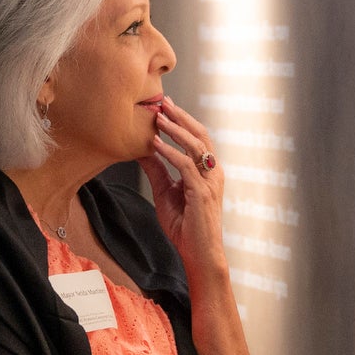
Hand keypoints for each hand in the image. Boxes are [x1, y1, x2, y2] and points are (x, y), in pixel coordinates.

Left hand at [139, 96, 227, 285]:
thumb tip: (142, 151)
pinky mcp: (202, 193)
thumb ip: (157, 171)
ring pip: (196, 146)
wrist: (198, 253)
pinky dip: (170, 153)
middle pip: (200, 135)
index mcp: (207, 171)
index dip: (182, 120)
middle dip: (181, 116)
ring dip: (176, 130)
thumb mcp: (165, 193)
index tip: (165, 106)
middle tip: (163, 101)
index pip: (197, 138)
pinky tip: (156, 145)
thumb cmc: (186, 227)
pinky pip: (186, 166)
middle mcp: (213, 172)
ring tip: (159, 118)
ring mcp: (210, 182)